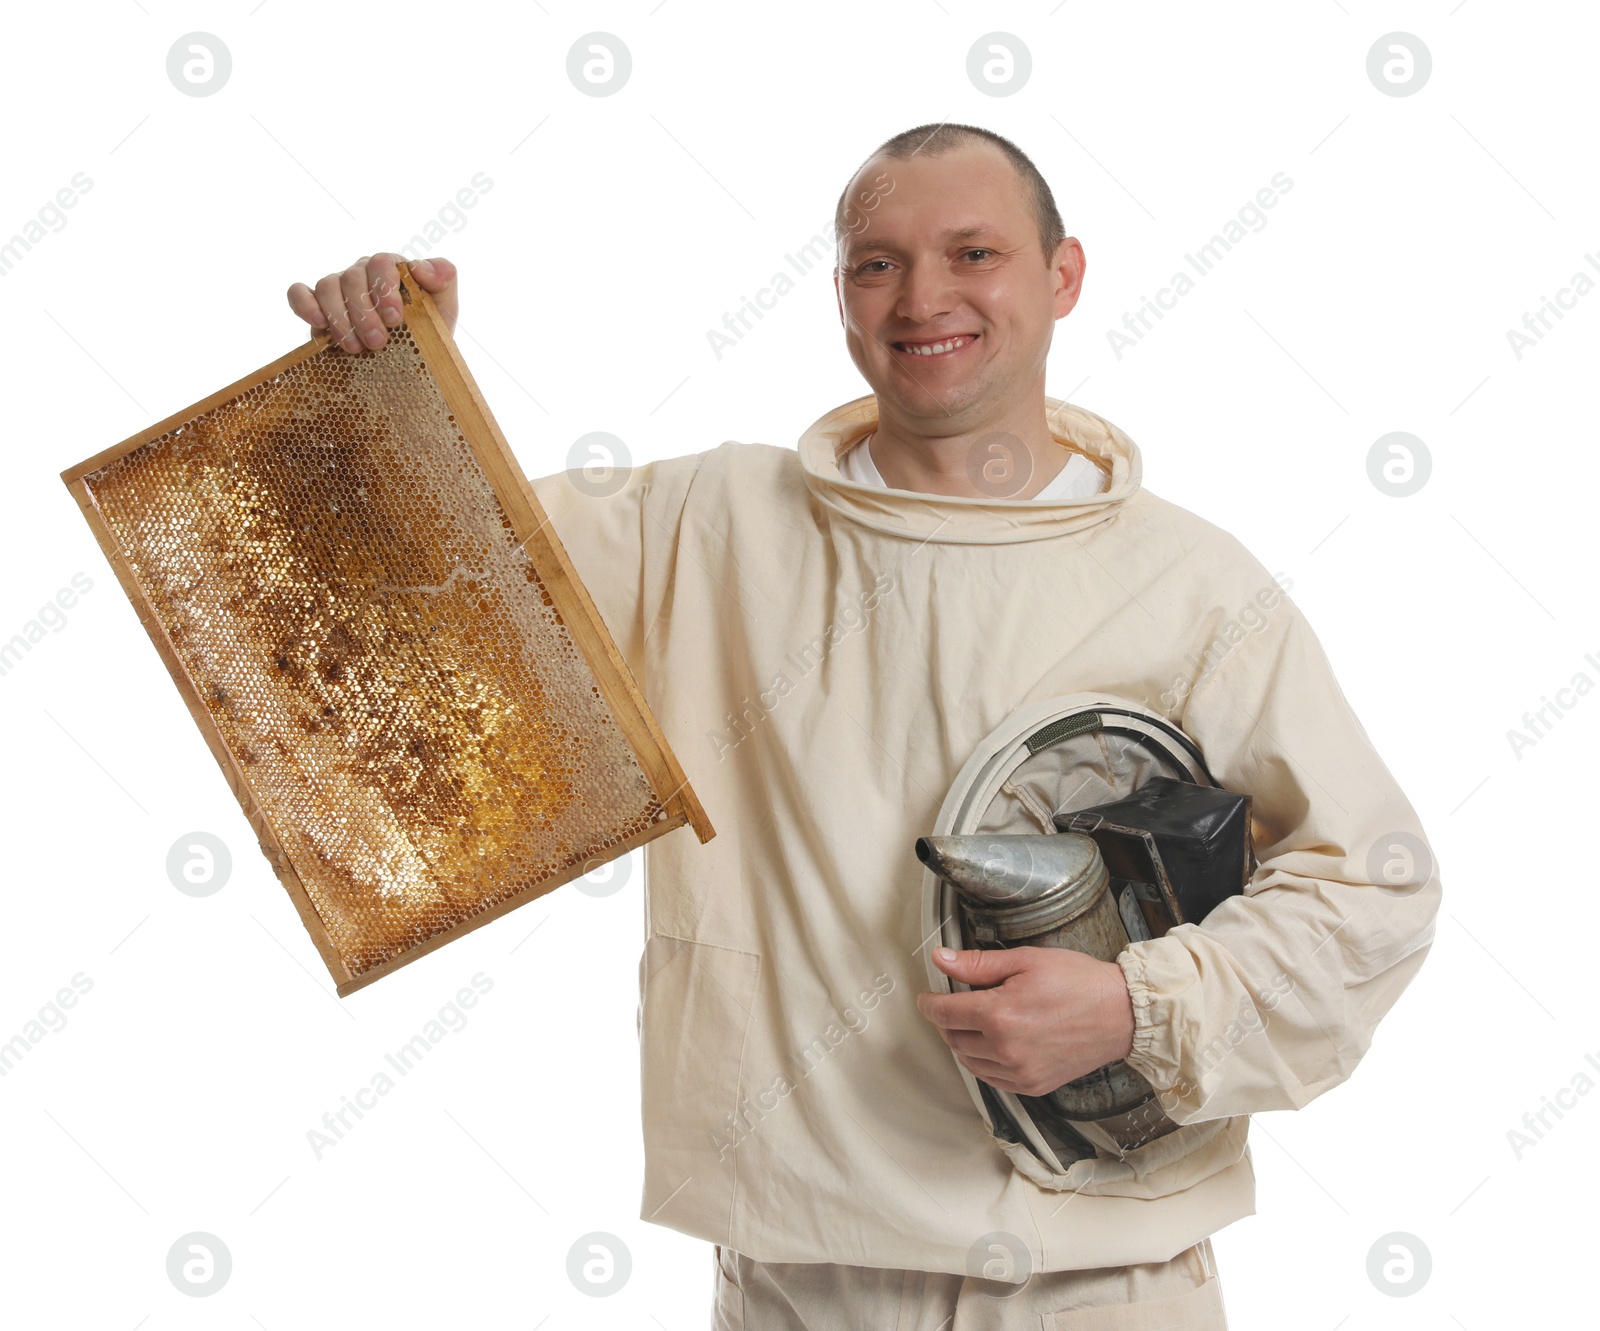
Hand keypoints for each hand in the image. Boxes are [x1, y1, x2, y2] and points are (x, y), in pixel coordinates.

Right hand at [286, 252, 457, 352]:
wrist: (413, 358)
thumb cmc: (429, 328)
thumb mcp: (445, 305)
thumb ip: (443, 277)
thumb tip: (419, 268)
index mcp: (391, 268)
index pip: (382, 264)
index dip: (385, 290)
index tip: (394, 319)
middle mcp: (362, 272)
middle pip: (352, 278)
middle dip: (364, 313)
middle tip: (378, 343)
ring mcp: (338, 287)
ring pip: (327, 287)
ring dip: (339, 318)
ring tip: (355, 347)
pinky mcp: (317, 305)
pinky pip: (299, 293)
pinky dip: (303, 305)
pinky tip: (317, 323)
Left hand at [915, 946, 1135, 1096]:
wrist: (1120, 1014)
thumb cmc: (1078, 982)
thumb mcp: (1026, 961)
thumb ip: (978, 964)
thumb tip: (941, 959)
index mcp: (999, 1014)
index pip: (944, 1013)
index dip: (929, 1003)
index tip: (927, 998)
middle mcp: (1005, 1048)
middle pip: (953, 1038)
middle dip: (947, 1021)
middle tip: (955, 1004)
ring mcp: (1019, 1071)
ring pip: (968, 1061)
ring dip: (963, 1042)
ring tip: (976, 1022)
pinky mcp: (1032, 1085)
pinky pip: (991, 1078)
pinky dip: (983, 1062)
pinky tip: (993, 1044)